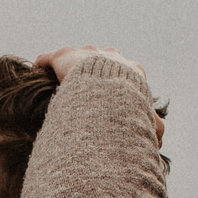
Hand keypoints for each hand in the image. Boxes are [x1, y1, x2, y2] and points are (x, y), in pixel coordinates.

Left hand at [34, 46, 162, 145]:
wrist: (107, 96)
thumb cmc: (129, 111)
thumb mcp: (147, 121)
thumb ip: (155, 129)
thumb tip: (160, 143)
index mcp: (132, 70)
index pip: (129, 69)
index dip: (120, 80)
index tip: (113, 93)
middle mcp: (110, 57)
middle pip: (102, 57)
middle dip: (94, 68)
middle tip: (85, 86)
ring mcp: (86, 55)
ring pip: (76, 55)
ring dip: (69, 65)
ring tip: (59, 80)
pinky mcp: (63, 57)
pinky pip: (49, 58)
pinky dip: (44, 64)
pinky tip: (38, 72)